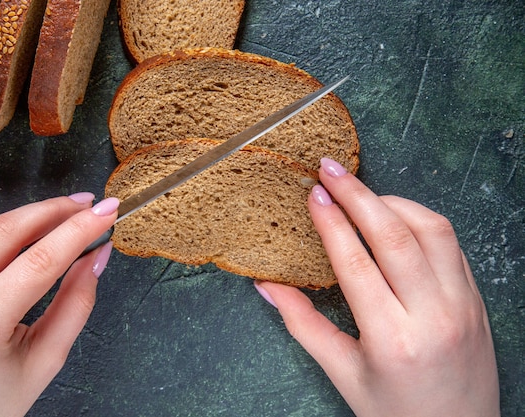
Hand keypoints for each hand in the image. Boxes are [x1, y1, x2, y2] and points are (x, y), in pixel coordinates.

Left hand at [0, 193, 118, 416]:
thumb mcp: (44, 361)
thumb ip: (76, 304)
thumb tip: (96, 256)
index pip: (42, 259)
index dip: (80, 229)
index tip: (105, 211)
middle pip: (7, 228)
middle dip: (53, 209)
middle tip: (85, 203)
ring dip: (23, 219)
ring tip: (55, 224)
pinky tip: (13, 243)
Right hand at [255, 158, 499, 416]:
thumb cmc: (396, 411)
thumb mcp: (343, 373)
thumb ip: (303, 325)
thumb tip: (268, 286)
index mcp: (391, 339)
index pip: (356, 263)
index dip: (331, 222)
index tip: (313, 194)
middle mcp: (433, 315)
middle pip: (395, 235)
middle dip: (358, 194)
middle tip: (330, 169)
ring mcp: (463, 303)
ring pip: (431, 229)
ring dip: (393, 201)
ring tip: (361, 193)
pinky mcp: (476, 298)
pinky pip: (451, 243)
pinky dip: (421, 219)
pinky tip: (396, 216)